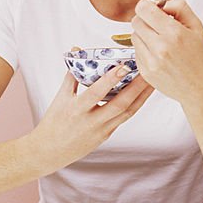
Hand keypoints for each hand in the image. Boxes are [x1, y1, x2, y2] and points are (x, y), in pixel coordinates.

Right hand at [28, 66, 153, 172]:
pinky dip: (135, 104)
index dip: (110, 80)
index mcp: (76, 110)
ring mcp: (101, 131)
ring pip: (127, 112)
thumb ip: (72, 74)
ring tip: (153, 79)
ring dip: (142, 95)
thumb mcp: (60, 97)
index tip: (124, 66)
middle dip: (137, 87)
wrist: (49, 152)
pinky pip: (124, 117)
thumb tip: (76, 50)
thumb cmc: (54, 122)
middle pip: (120, 104)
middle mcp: (91, 122)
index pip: (96, 93)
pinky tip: (144, 93)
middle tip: (149, 70)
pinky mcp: (107, 135)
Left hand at [131, 0, 202, 106]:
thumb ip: (178, 7)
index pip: (143, 9)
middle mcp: (160, 48)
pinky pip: (136, 51)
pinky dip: (145, 49)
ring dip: (144, 34)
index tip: (154, 9)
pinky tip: (159, 54)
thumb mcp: (197, 26)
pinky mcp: (145, 73)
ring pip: (134, 36)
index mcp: (174, 33)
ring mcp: (151, 62)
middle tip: (158, 25)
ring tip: (160, 41)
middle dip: (146, 19)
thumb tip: (159, 2)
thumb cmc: (202, 57)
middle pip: (136, 21)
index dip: (147, 5)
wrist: (202, 88)